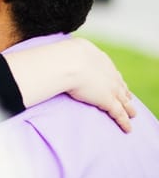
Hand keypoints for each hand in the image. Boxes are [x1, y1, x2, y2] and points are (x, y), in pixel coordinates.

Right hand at [5, 36, 133, 130]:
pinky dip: (124, 121)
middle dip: (124, 90)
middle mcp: (106, 69)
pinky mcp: (108, 99)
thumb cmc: (60, 54)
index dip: (113, 76)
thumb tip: (46, 54)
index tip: (116, 80)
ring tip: (132, 114)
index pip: (108, 67)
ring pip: (123, 99)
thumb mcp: (62, 49)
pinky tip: (127, 128)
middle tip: (128, 97)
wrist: (68, 62)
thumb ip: (59, 53)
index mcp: (95, 55)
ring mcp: (109, 84)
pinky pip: (120, 113)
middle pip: (119, 82)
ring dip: (128, 107)